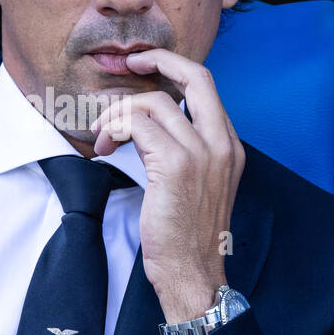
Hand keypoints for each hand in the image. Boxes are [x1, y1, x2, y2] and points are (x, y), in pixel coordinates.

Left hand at [89, 49, 244, 328]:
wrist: (192, 275)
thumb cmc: (187, 238)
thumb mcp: (199, 187)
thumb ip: (187, 152)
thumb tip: (149, 126)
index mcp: (229, 147)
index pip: (206, 87)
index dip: (174, 68)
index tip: (146, 66)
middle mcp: (222, 144)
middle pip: (196, 75)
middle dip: (159, 59)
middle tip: (130, 64)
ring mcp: (202, 152)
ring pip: (154, 102)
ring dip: (118, 114)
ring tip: (103, 138)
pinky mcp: (176, 165)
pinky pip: (137, 124)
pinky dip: (114, 128)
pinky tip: (105, 148)